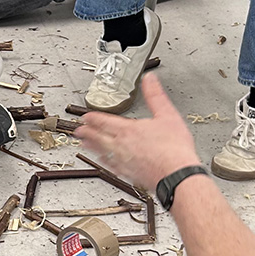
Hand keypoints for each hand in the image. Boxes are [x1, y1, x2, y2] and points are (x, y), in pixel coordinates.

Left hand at [74, 74, 201, 194]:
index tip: (85, 117)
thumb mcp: (167, 115)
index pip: (104, 121)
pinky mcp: (128, 175)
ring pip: (101, 152)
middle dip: (87, 132)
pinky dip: (102, 161)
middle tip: (78, 130)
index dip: (93, 118)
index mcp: (128, 130)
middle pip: (98, 137)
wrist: (177, 176)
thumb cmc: (174, 149)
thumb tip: (150, 79)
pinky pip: (110, 166)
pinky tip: (102, 161)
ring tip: (83, 144)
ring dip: (90, 147)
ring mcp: (123, 161)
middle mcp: (121, 146)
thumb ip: (155, 95)